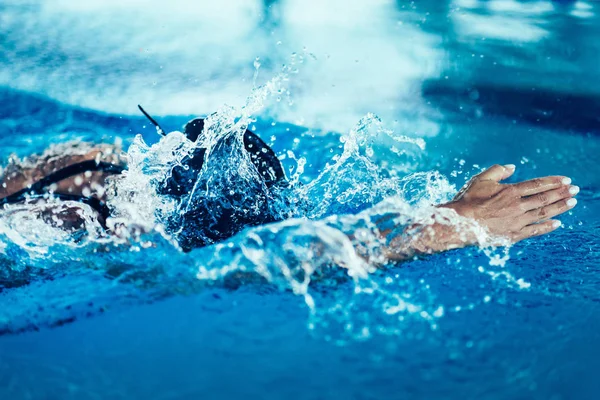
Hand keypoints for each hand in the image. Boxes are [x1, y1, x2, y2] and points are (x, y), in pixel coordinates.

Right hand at [442, 164, 577, 242]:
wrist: (460, 223)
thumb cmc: (467, 200)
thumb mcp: (480, 180)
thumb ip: (497, 171)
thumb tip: (512, 166)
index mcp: (510, 191)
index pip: (537, 184)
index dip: (553, 181)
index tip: (566, 180)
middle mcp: (517, 206)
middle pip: (544, 198)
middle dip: (562, 193)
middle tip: (575, 190)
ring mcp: (517, 221)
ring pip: (543, 213)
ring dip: (559, 208)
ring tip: (571, 203)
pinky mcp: (513, 235)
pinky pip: (534, 230)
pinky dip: (547, 226)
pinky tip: (557, 223)